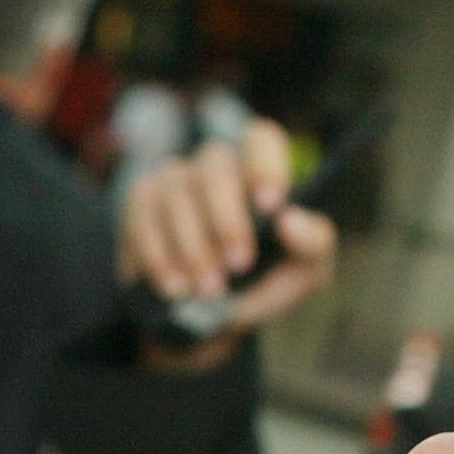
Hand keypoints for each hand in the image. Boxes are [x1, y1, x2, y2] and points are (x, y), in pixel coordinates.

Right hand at [119, 119, 337, 341]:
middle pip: (216, 173)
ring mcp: (174, 181)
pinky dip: (159, 256)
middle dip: (227, 222)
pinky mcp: (140, 203)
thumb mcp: (306, 269)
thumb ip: (313, 244)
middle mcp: (217, 166)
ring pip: (177, 198)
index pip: (261, 140)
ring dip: (194, 249)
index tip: (270, 205)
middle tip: (239, 265)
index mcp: (262, 171)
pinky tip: (175, 286)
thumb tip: (292, 221)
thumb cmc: (268, 278)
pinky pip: (142, 219)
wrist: (217, 314)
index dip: (264, 165)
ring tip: (210, 290)